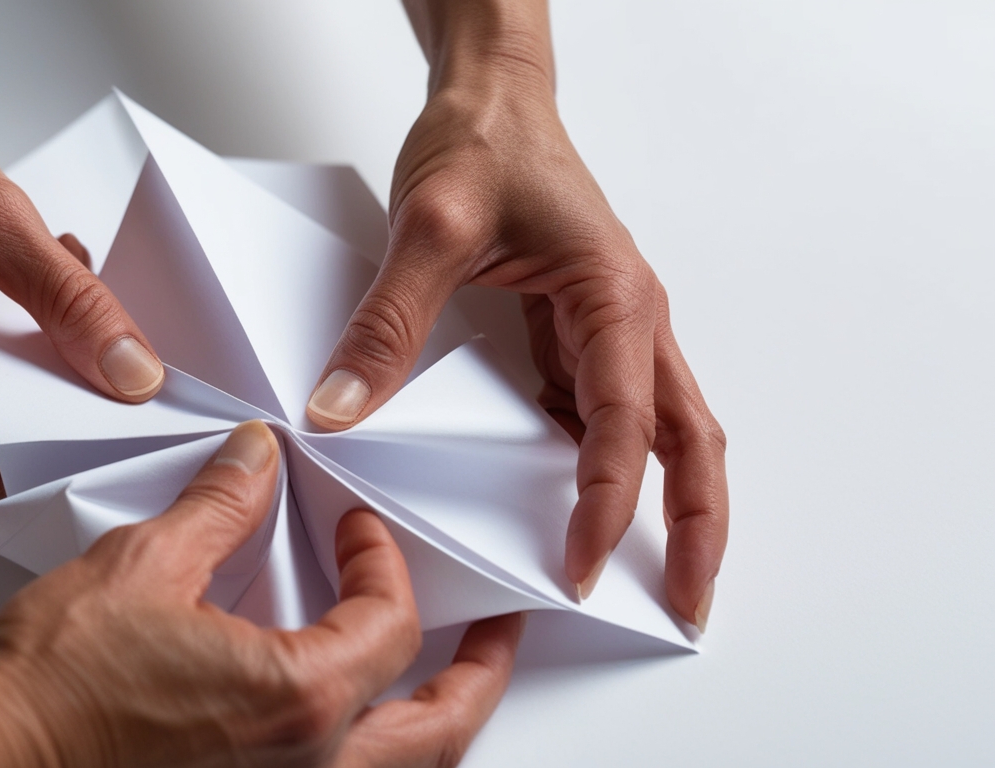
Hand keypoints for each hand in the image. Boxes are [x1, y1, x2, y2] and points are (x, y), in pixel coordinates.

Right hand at [0, 0, 164, 503]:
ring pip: (2, 423)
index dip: (69, 453)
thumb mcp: (0, 224)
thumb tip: (132, 374)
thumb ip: (73, 304)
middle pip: (1, 452)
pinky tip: (37, 302)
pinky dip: (24, 356)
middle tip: (118, 355)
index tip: (129, 429)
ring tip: (65, 303)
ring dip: (49, 372)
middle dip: (68, 408)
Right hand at [0, 421, 520, 764]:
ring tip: (445, 679)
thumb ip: (218, 506)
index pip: (391, 624)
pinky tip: (357, 718)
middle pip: (443, 727)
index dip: (384, 562)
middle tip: (498, 628)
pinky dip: (373, 749)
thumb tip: (256, 459)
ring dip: (437, 722)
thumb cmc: (56, 687)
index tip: (358, 528)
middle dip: (480, 671)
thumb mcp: (144, 566)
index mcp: (298, 702)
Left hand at [307, 0, 726, 629]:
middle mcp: (630, 317)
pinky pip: (602, 411)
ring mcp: (608, 327)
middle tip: (687, 604)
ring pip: (659, 432)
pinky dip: (600, 464)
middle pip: (688, 441)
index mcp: (615, 296)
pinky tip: (568, 502)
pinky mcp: (577, 330)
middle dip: (697, 527)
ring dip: (659, 503)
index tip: (579, 564)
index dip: (606, 503)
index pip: (626, 425)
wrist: (492, 95)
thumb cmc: (485, 141)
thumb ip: (390, 322)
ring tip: (642, 574)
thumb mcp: (430, 229)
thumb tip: (345, 406)